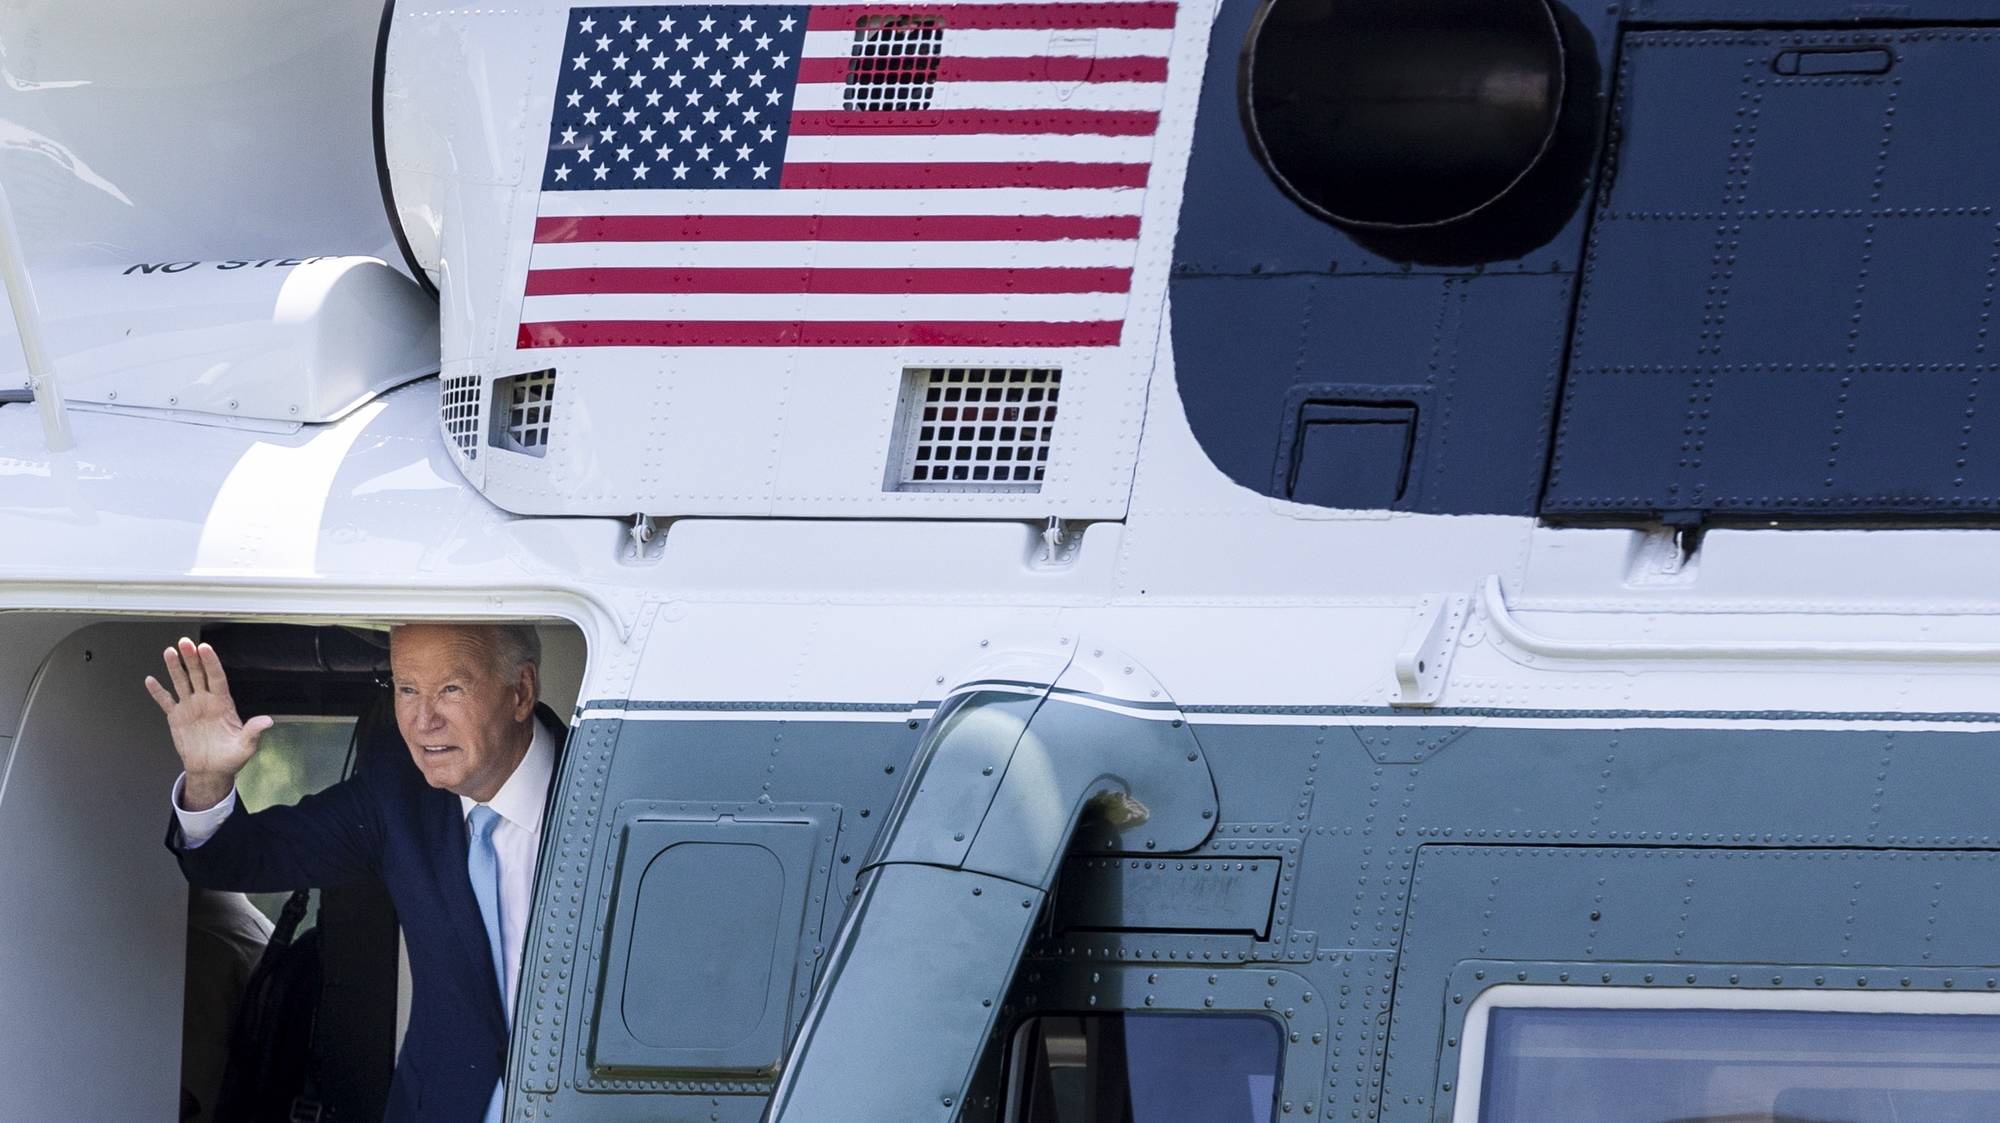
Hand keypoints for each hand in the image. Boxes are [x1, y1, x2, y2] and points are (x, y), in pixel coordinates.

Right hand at [144, 638, 272, 810]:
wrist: (211, 770)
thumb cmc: (231, 757)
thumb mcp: (246, 746)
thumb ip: (253, 731)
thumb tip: (268, 721)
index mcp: (223, 703)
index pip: (217, 678)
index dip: (211, 663)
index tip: (205, 648)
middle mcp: (206, 701)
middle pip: (198, 675)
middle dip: (191, 658)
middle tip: (184, 642)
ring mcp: (190, 707)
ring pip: (181, 682)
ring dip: (174, 668)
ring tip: (169, 652)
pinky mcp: (177, 718)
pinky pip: (166, 701)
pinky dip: (158, 692)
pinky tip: (150, 680)